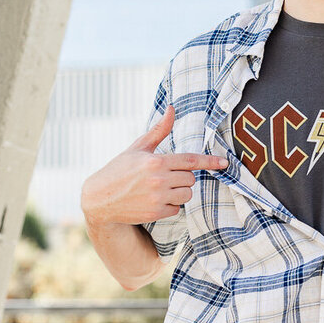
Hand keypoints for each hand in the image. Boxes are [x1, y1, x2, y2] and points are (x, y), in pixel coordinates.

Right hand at [81, 105, 228, 225]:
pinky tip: (154, 201)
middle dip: (183, 177)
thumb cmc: (120, 169)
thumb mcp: (138, 147)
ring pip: (186, 195)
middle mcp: (158, 180)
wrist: (99, 198)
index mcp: (155, 161)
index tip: (224, 163)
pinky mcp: (155, 213)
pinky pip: (177, 209)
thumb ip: (159, 130)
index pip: (190, 160)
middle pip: (190, 179)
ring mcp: (157, 198)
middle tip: (166, 176)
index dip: (209, 162)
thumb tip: (172, 108)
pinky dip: (170, 205)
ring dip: (179, 192)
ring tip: (160, 189)